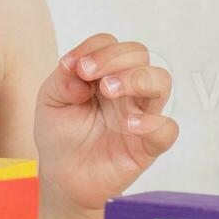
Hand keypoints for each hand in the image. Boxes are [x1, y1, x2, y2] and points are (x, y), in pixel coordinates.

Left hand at [34, 33, 177, 216]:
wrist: (63, 175)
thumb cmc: (60, 133)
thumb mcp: (51, 101)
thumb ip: (62, 80)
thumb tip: (78, 72)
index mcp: (103, 73)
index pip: (109, 44)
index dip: (93, 49)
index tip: (71, 67)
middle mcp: (127, 88)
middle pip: (139, 54)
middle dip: (114, 58)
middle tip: (89, 74)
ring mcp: (141, 113)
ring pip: (160, 81)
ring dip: (136, 79)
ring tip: (108, 90)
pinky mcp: (149, 144)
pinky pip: (167, 128)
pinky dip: (152, 123)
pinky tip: (128, 124)